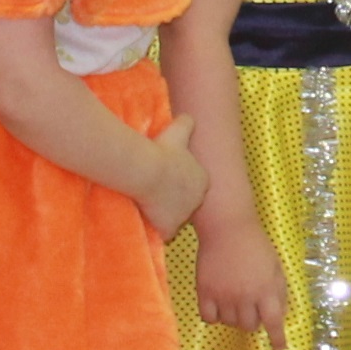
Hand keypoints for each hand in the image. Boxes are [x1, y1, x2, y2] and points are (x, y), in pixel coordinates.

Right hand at [136, 116, 209, 236]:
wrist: (150, 171)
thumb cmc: (164, 150)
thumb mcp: (179, 130)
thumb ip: (186, 123)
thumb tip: (188, 116)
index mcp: (203, 180)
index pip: (194, 185)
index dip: (180, 183)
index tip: (167, 180)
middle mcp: (198, 200)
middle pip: (186, 203)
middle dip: (175, 200)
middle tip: (157, 194)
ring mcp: (184, 217)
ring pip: (176, 218)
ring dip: (165, 214)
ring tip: (150, 207)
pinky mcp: (170, 229)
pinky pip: (164, 233)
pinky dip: (157, 229)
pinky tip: (147, 220)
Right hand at [195, 214, 290, 348]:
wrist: (227, 227)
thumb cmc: (256, 245)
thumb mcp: (276, 266)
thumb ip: (279, 291)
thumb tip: (280, 314)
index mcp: (266, 290)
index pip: (274, 322)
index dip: (277, 338)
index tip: (279, 348)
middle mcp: (245, 297)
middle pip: (250, 326)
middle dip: (253, 320)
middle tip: (250, 307)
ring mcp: (223, 296)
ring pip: (229, 323)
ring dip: (234, 317)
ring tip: (234, 300)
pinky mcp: (204, 292)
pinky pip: (209, 318)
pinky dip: (214, 316)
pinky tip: (218, 306)